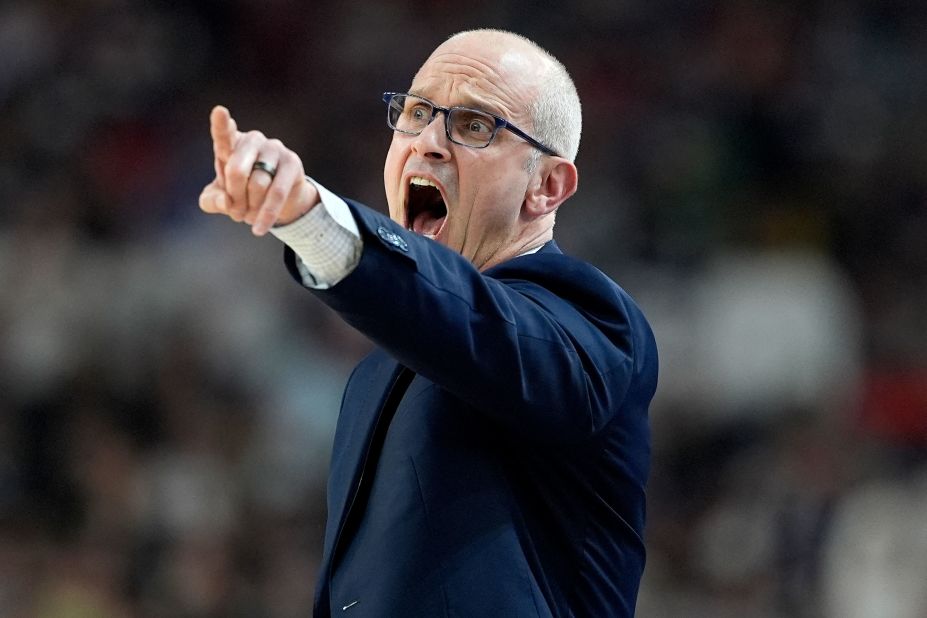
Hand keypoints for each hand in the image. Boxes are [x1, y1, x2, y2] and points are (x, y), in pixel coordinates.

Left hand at [198, 105, 319, 234]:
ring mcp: (274, 148)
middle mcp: (253, 140)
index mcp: (230, 144)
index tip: (220, 111)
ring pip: (258, 184)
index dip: (221, 125)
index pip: (223, 135)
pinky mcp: (292, 162)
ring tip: (249, 216)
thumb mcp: (220, 201)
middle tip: (235, 213)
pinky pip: (277, 192)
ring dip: (251, 208)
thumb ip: (212, 201)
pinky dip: (266, 214)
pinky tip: (259, 228)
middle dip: (234, 198)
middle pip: (236, 171)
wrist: (276, 204)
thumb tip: (226, 201)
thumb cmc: (242, 195)